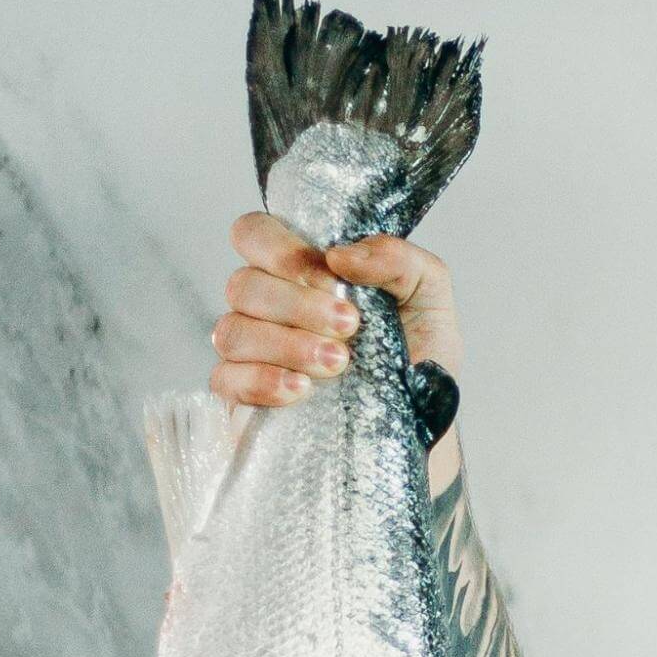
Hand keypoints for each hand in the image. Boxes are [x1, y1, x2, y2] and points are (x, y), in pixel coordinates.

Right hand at [212, 214, 465, 486]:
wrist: (422, 422)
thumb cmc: (418, 353)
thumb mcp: (429, 295)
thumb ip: (397, 260)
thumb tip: (342, 254)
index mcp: (301, 270)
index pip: (255, 234)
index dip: (282, 251)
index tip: (332, 279)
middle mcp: (267, 305)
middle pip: (243, 284)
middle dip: (296, 304)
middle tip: (349, 327)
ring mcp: (251, 351)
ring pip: (232, 331)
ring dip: (286, 344)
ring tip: (338, 364)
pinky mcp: (244, 397)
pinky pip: (227, 379)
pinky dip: (263, 381)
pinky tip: (301, 390)